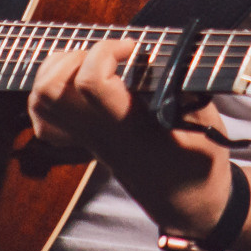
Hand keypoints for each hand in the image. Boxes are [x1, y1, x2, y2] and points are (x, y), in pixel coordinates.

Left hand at [27, 38, 232, 234]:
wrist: (184, 203)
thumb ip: (188, 91)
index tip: (132, 48)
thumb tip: (170, 57)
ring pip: (41, 100)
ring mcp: (85, 139)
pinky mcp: (81, 142)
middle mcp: (99, 132)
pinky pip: (44, 118)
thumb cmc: (198, 165)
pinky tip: (76, 81)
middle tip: (106, 54)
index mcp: (130, 126)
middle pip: (52, 89)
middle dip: (74, 56)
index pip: (91, 83)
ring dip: (58, 68)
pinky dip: (50, 91)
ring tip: (91, 60)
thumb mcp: (208, 127)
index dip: (105, 52)